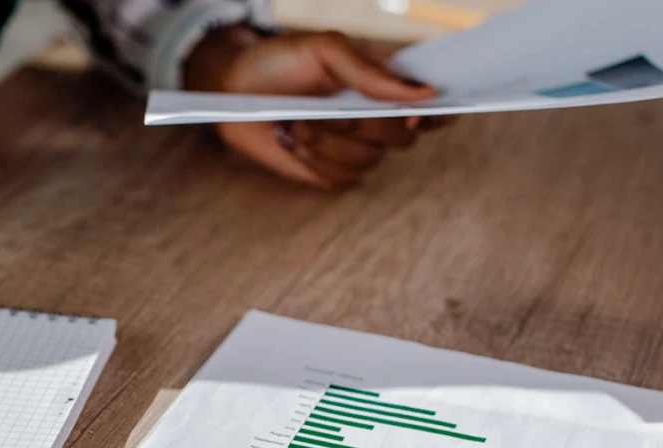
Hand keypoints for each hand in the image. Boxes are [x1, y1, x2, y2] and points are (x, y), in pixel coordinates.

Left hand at [183, 26, 449, 188]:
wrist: (233, 91)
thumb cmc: (278, 61)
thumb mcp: (325, 50)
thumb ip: (371, 71)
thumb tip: (425, 93)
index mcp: (386, 84)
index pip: (433, 105)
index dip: (434, 115)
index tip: (415, 114)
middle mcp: (377, 118)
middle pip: (400, 139)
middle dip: (361, 126)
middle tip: (325, 109)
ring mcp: (354, 148)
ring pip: (367, 162)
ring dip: (327, 142)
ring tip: (296, 120)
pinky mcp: (329, 172)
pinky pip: (338, 179)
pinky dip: (312, 160)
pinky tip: (290, 139)